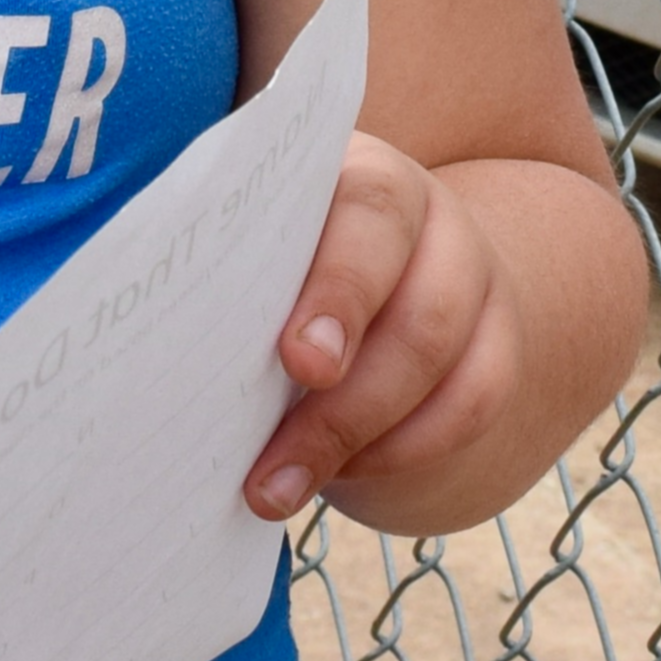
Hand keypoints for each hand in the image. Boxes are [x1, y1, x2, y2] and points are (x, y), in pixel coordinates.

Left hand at [241, 133, 519, 523]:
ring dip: (358, 438)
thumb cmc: (271, 269)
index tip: (295, 360)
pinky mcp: (498, 341)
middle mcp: (427, 213)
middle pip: (420, 302)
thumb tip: (162, 350)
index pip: (369, 210)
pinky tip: (341, 472)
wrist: (362, 288)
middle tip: (275, 460)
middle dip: (349, 393)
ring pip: (446, 359)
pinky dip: (403, 450)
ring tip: (276, 489)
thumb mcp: (253, 254)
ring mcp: (472, 276)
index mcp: (355, 171)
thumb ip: (231, 280)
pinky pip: (475, 403)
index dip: (338, 289)